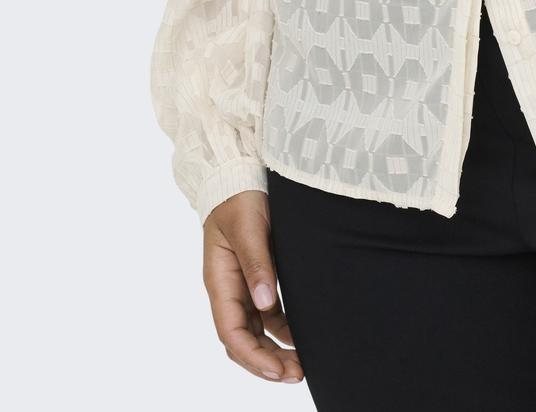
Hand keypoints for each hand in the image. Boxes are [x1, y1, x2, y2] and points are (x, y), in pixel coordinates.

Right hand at [202, 189, 303, 384]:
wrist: (241, 175)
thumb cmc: (240, 198)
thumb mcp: (248, 227)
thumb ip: (257, 263)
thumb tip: (265, 303)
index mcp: (219, 281)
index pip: (231, 332)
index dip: (253, 356)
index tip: (278, 369)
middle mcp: (228, 290)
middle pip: (242, 340)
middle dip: (266, 362)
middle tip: (297, 375)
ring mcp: (242, 286)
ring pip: (255, 332)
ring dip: (275, 351)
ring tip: (301, 365)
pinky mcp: (258, 278)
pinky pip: (267, 315)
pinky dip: (282, 330)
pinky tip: (301, 337)